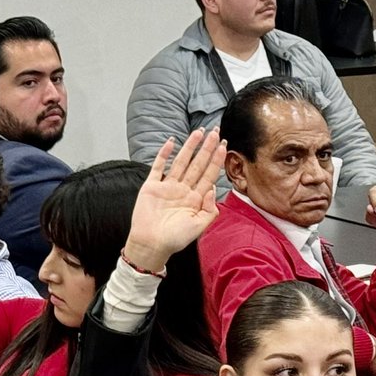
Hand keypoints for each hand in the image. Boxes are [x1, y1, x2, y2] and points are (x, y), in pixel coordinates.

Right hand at [122, 128, 225, 271]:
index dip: (217, 159)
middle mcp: (183, 190)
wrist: (151, 245)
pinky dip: (164, 154)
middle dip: (207, 148)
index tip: (224, 144)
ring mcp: (167, 187)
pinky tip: (171, 142)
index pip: (209, 174)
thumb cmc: (174, 239)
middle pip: (198, 164)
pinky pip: (158, 166)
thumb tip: (212, 188)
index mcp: (195, 199)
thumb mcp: (199, 226)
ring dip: (189, 147)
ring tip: (198, 132)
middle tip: (215, 131)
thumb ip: (210, 209)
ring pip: (181, 162)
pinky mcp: (151, 186)